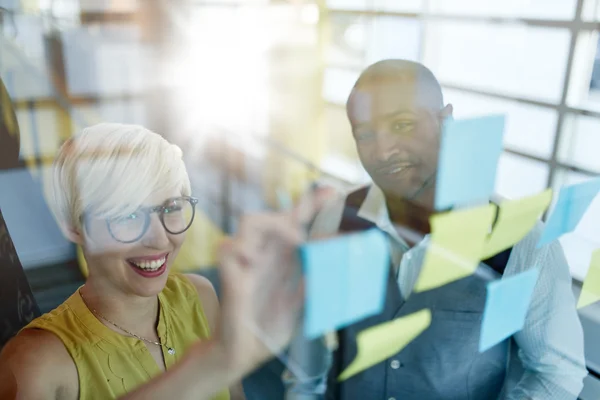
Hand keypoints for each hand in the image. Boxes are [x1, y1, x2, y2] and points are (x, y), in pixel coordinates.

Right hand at [215, 188, 333, 374]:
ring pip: (251, 220)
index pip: (296, 223)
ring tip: (292, 241)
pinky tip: (254, 264)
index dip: (312, 205)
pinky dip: (243, 249)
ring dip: (273, 225)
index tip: (332, 192)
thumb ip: (314, 288)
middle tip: (310, 232)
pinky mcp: (231, 274)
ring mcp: (245, 261)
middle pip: (275, 214)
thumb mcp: (301, 308)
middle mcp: (264, 254)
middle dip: (297, 209)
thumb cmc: (268, 330)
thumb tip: (334, 267)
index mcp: (282, 259)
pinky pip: (228, 247)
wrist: (243, 355)